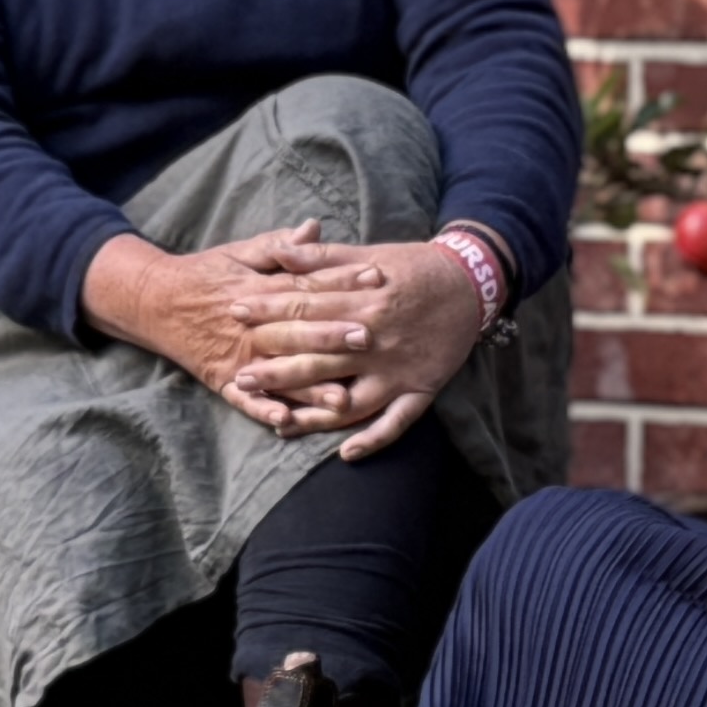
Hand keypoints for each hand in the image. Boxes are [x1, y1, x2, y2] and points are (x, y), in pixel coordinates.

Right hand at [81, 225, 383, 436]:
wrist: (154, 301)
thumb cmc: (205, 273)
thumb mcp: (239, 251)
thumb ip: (278, 245)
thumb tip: (314, 228)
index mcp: (259, 290)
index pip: (306, 284)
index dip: (340, 280)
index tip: (376, 276)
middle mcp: (251, 327)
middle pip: (296, 331)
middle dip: (331, 335)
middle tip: (367, 338)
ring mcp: (237, 357)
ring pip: (278, 373)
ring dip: (309, 387)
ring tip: (342, 397)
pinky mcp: (223, 380)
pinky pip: (245, 400)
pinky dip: (264, 410)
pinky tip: (287, 423)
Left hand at [225, 234, 494, 455]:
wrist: (470, 283)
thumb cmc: (413, 266)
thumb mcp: (368, 254)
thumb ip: (322, 257)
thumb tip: (280, 253)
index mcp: (362, 300)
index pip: (305, 307)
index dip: (268, 310)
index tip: (235, 312)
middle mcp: (377, 339)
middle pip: (319, 357)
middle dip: (277, 368)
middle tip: (241, 378)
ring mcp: (398, 370)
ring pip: (350, 398)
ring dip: (314, 413)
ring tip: (279, 421)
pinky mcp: (420, 389)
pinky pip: (396, 422)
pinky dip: (373, 439)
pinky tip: (345, 454)